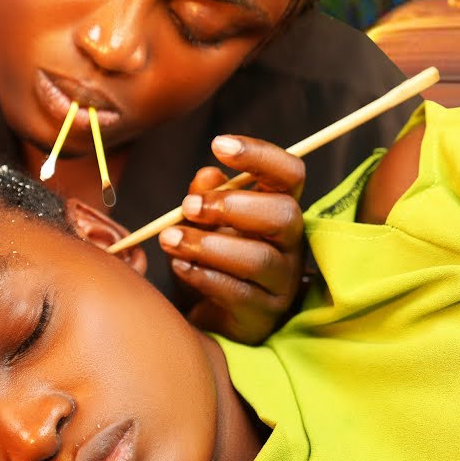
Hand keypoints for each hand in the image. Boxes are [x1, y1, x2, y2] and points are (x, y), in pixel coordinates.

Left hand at [160, 135, 305, 343]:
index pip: (289, 173)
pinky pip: (238, 293)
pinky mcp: (263, 315)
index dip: (259, 155)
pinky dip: (203, 276)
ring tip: (169, 239)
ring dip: (208, 245)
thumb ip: (205, 197)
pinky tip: (179, 266)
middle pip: (284, 214)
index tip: (218, 144)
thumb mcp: (201, 222)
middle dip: (233, 206)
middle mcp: (290, 243)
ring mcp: (281, 282)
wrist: (204, 315)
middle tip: (188, 207)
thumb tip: (208, 175)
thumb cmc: (209, 258)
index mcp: (279, 208)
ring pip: (257, 258)